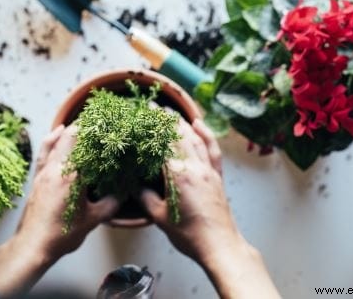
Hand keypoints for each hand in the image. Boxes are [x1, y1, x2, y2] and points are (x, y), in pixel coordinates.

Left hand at [16, 124, 118, 259]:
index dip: (92, 128)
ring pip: (54, 141)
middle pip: (68, 136)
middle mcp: (55, 168)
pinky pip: (44, 152)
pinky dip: (51, 140)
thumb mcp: (93, 219)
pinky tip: (56, 134)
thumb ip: (111, 203)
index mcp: (70, 175)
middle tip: (97, 122)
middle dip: (83, 127)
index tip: (104, 122)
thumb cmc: (61, 234)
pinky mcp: (36, 178)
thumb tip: (122, 192)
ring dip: (68, 131)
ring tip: (80, 124)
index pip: (80, 140)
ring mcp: (43, 172)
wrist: (33, 246)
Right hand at [140, 117, 280, 298]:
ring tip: (171, 112)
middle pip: (179, 136)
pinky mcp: (217, 177)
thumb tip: (133, 185)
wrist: (219, 245)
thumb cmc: (188, 234)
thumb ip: (145, 198)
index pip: (164, 144)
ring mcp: (208, 171)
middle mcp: (194, 168)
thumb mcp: (159, 217)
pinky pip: (211, 150)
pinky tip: (199, 124)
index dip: (153, 127)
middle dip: (166, 119)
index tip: (144, 114)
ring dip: (183, 123)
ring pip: (195, 139)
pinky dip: (206, 134)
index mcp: (178, 175)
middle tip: (154, 106)